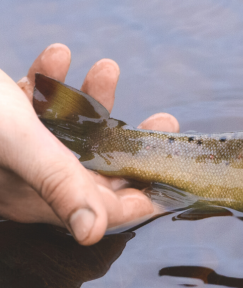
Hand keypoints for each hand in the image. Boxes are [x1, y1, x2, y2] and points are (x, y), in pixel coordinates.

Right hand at [0, 44, 178, 244]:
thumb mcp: (19, 142)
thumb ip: (59, 183)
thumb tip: (91, 234)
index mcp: (36, 196)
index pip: (103, 210)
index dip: (143, 197)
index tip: (178, 176)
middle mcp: (29, 179)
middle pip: (97, 168)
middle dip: (132, 142)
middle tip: (166, 118)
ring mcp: (15, 151)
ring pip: (70, 132)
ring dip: (93, 100)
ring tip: (107, 65)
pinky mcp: (0, 122)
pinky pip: (36, 106)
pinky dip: (50, 81)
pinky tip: (57, 53)